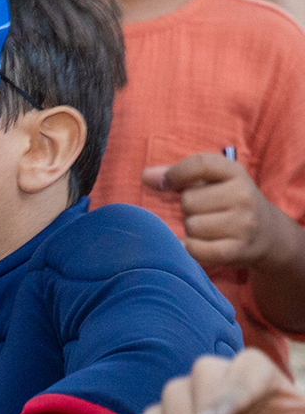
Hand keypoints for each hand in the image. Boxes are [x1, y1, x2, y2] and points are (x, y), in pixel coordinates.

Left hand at [143, 154, 295, 270]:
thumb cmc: (229, 203)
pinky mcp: (237, 250)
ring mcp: (243, 224)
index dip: (175, 173)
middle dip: (188, 208)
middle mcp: (242, 195)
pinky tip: (200, 244)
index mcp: (235, 172)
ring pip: (191, 226)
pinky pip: (196, 249)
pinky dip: (191, 248)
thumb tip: (145, 176)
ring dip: (191, 230)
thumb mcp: (213, 182)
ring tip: (207, 228)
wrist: (268, 234)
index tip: (165, 184)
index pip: (199, 163)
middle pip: (188, 200)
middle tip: (203, 212)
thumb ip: (178, 175)